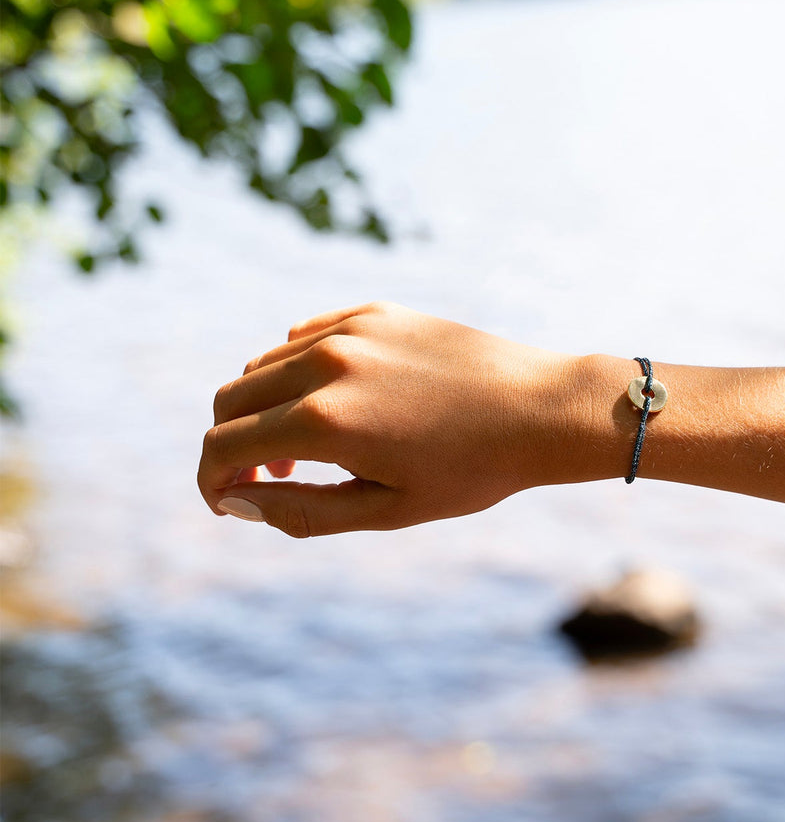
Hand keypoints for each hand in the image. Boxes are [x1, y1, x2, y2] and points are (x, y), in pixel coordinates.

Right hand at [197, 302, 580, 535]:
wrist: (539, 410)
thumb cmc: (469, 472)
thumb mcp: (384, 510)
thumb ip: (300, 511)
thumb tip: (236, 502)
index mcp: (324, 420)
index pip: (224, 445)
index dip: (210, 481)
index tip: (225, 505)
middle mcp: (326, 364)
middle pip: (231, 398)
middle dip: (230, 444)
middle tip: (266, 480)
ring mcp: (349, 330)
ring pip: (263, 365)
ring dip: (262, 409)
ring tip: (302, 449)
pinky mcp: (372, 311)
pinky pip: (302, 336)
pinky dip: (294, 371)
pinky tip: (329, 402)